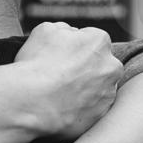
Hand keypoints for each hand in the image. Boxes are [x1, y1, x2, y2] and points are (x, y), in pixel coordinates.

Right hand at [14, 22, 120, 137]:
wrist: (31, 102)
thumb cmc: (36, 64)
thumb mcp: (44, 30)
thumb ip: (64, 28)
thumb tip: (71, 34)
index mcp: (99, 41)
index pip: (91, 40)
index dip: (73, 47)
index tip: (60, 56)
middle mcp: (111, 66)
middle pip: (99, 63)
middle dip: (85, 67)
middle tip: (61, 75)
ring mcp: (108, 93)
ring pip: (98, 86)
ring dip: (85, 87)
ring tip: (60, 93)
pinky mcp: (101, 114)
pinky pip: (93, 108)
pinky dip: (82, 107)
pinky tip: (63, 106)